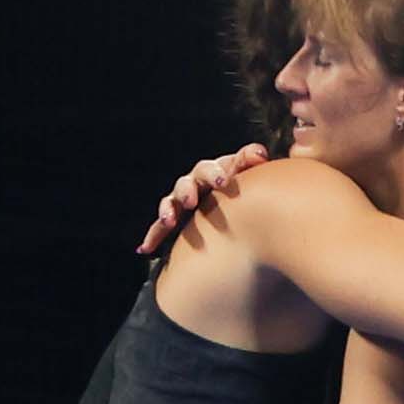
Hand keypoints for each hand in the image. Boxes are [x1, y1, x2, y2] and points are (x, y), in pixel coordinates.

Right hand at [136, 144, 272, 254]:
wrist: (231, 199)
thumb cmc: (238, 182)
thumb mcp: (243, 171)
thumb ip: (250, 160)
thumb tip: (260, 155)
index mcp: (210, 172)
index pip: (209, 169)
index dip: (214, 174)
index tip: (222, 182)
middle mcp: (192, 184)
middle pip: (186, 184)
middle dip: (187, 191)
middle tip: (191, 201)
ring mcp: (181, 201)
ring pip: (170, 203)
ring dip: (167, 211)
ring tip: (169, 221)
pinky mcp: (174, 219)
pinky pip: (160, 228)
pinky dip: (153, 237)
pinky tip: (144, 249)